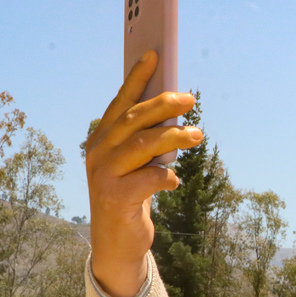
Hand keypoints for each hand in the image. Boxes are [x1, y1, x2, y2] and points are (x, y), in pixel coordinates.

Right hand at [85, 50, 202, 296]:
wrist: (116, 243)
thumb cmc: (131, 194)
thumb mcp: (136, 161)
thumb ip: (146, 137)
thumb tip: (175, 106)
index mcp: (102, 138)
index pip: (121, 102)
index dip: (137, 77)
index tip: (154, 54)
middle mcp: (98, 153)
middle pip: (134, 119)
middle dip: (163, 105)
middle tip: (189, 100)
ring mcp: (104, 175)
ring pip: (143, 145)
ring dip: (174, 137)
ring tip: (197, 135)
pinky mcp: (116, 198)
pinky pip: (149, 178)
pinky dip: (167, 176)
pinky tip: (174, 180)